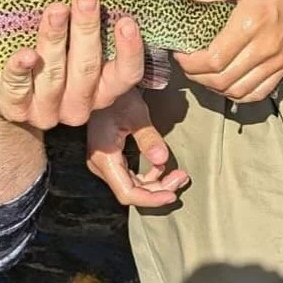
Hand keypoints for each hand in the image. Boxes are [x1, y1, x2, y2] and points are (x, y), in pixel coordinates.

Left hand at [0, 0, 146, 129]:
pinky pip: (17, 92)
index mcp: (101, 84)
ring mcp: (47, 109)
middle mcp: (79, 103)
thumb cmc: (48, 41)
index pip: (126, 75)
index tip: (126, 20)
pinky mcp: (15, 109)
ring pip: (54, 78)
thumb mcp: (68, 9)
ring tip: (54, 9)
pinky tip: (24, 54)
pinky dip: (20, 71)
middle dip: (86, 31)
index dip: (128, 51)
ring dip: (54, 41)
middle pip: (88, 70)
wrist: (1, 83)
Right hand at [86, 89, 188, 206]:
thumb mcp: (135, 114)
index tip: (172, 195)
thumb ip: (148, 138)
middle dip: (158, 190)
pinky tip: (162, 166)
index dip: (151, 199)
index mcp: (104, 157)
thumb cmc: (117, 95)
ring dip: (156, 183)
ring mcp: (105, 161)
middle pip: (131, 191)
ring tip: (177, 175)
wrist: (105, 83)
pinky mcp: (111, 157)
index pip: (128, 193)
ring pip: (132, 185)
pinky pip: (130, 175)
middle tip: (181, 178)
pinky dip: (149, 175)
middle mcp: (101, 164)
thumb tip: (162, 159)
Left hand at [174, 0, 282, 102]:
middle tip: (186, 62)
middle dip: (196, 75)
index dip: (190, 62)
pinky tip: (226, 82)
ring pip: (238, 91)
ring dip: (214, 86)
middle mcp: (265, 47)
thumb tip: (186, 3)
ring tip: (202, 72)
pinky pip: (258, 93)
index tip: (179, 53)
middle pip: (222, 80)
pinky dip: (237, 94)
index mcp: (251, 23)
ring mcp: (277, 61)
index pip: (214, 59)